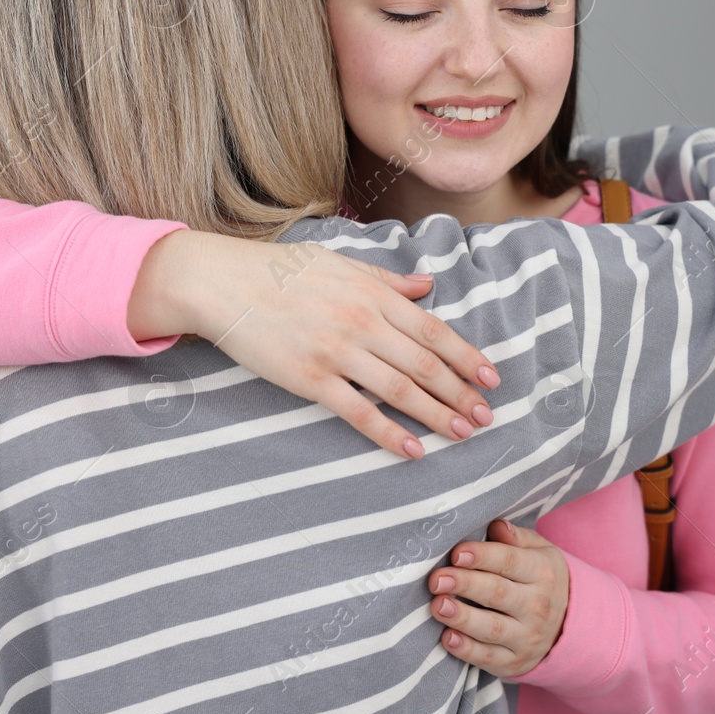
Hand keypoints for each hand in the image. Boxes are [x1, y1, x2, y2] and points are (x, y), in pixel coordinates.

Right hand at [129, 231, 500, 458]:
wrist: (224, 283)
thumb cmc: (281, 270)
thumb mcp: (341, 264)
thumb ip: (387, 280)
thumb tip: (427, 286)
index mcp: (373, 293)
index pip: (433, 330)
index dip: (466, 357)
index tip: (491, 379)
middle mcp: (363, 323)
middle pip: (424, 365)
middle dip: (461, 393)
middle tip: (487, 417)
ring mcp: (337, 353)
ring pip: (401, 390)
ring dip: (438, 415)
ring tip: (463, 434)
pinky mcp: (310, 379)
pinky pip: (359, 412)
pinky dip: (390, 433)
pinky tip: (414, 449)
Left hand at [429, 520, 568, 676]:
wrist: (568, 626)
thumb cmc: (540, 578)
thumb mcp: (539, 551)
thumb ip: (517, 538)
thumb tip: (496, 525)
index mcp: (542, 572)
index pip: (510, 562)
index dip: (482, 556)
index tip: (457, 553)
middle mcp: (537, 606)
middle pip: (497, 593)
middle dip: (465, 585)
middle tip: (436, 579)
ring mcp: (527, 637)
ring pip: (491, 628)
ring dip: (462, 618)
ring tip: (438, 606)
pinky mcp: (513, 662)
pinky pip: (488, 658)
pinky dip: (467, 650)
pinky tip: (448, 638)